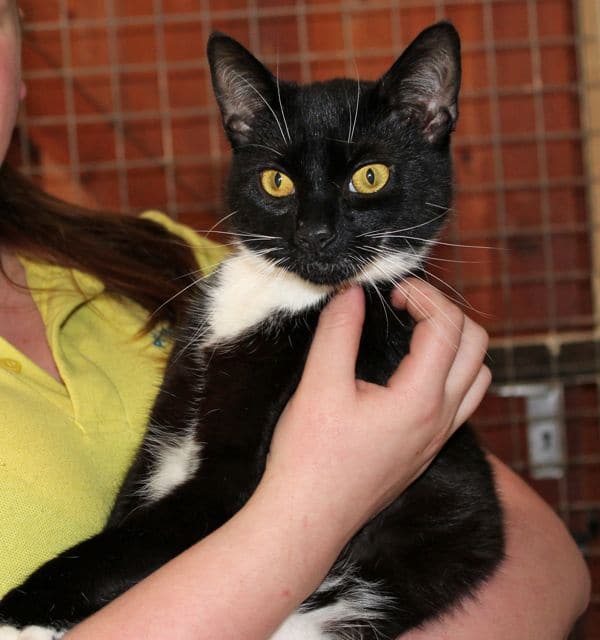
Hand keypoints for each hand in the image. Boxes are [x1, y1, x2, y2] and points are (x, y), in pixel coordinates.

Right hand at [263, 278, 490, 539]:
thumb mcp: (319, 385)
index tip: (390, 291)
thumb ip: (339, 331)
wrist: (308, 518)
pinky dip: (452, 372)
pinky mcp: (428, 449)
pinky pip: (462, 401)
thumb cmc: (310, 456)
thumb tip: (352, 292)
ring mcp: (438, 437)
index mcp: (420, 399)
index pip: (447, 326)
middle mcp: (441, 418)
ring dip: (456, 343)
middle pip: (476, 345)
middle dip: (445, 312)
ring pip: (478, 375)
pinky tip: (413, 371)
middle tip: (405, 306)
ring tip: (414, 333)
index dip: (422, 295)